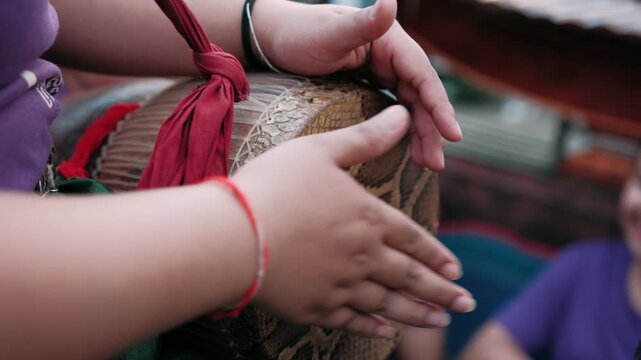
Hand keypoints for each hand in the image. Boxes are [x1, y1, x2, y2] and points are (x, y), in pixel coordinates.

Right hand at [232, 106, 474, 337]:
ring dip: (418, 313)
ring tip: (441, 322)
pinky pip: (352, 321)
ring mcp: (340, 286)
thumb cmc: (274, 186)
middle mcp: (363, 257)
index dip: (436, 255)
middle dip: (441, 292)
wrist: (233, 234)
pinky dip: (372, 327)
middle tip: (465, 303)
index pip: (413, 239)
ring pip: (388, 303)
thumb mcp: (321, 150)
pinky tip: (386, 333)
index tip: (456, 271)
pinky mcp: (314, 307)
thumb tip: (404, 114)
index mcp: (367, 218)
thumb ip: (366, 137)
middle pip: (410, 276)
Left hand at [254, 0, 461, 169]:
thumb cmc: (299, 35)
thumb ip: (363, 23)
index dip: (439, 106)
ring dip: (420, 135)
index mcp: (390, 41)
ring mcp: (382, 72)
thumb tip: (391, 1)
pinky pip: (393, 110)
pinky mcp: (370, 86)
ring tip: (427, 166)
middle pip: (420, 97)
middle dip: (431, 130)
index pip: (422, 76)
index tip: (453, 135)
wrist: (274, 42)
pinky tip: (407, 151)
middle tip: (436, 165)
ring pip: (409, 107)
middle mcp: (392, 56)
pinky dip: (401, 131)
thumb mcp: (330, 33)